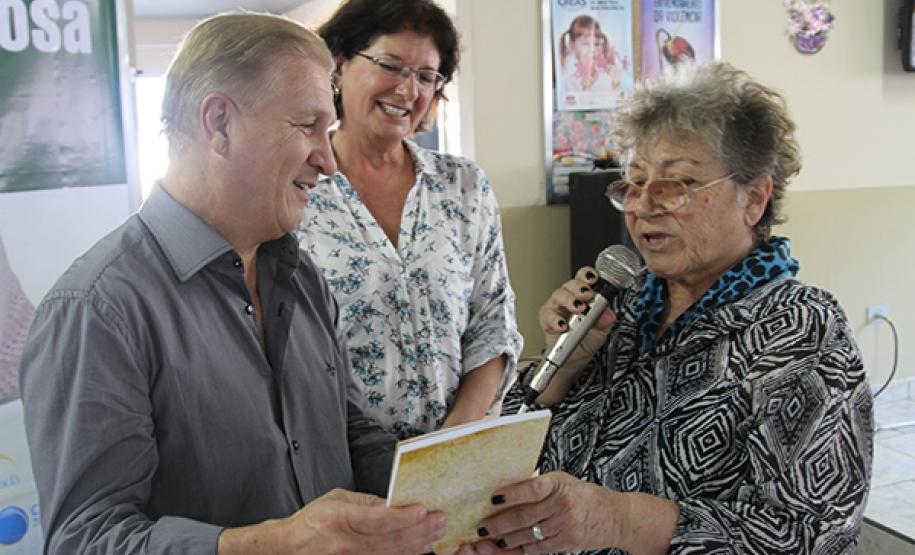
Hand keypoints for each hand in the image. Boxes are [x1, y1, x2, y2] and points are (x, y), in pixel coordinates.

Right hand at [218, 488, 445, 554]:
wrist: (290, 548)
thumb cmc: (313, 521)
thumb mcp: (338, 499)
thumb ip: (366, 502)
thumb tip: (395, 501)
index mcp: (341, 519)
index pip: (378, 519)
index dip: (403, 516)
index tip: (423, 509)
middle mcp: (348, 543)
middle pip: (392, 538)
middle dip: (421, 529)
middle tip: (441, 518)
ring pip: (394, 553)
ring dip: (420, 542)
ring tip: (438, 531)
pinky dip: (407, 554)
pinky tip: (422, 546)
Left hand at [472, 473, 677, 554]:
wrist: (616, 516)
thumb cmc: (584, 495)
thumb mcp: (564, 482)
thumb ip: (539, 486)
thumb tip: (506, 491)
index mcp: (559, 483)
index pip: (532, 487)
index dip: (511, 494)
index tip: (493, 498)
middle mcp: (563, 503)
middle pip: (525, 516)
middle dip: (500, 523)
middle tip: (482, 528)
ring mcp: (567, 524)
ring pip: (529, 534)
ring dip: (507, 539)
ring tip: (492, 539)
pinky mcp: (569, 542)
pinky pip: (540, 548)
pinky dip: (523, 548)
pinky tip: (511, 547)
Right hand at [538, 267, 616, 336]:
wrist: (576, 356)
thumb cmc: (587, 337)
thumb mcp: (602, 330)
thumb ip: (605, 321)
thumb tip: (608, 314)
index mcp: (582, 294)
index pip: (584, 278)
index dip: (588, 275)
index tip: (594, 278)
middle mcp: (568, 297)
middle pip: (570, 284)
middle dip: (579, 287)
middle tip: (587, 294)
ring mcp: (556, 307)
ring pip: (558, 295)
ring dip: (569, 300)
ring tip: (579, 308)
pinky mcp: (546, 320)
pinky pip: (547, 316)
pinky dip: (555, 320)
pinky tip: (563, 325)